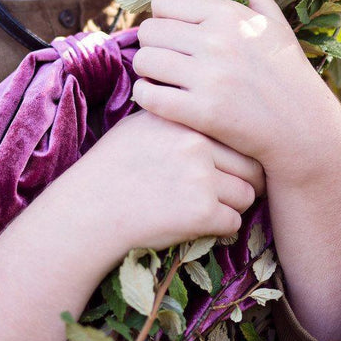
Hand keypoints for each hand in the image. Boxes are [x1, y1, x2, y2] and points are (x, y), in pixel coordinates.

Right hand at [55, 108, 265, 256]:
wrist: (89, 211)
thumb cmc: (111, 169)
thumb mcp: (139, 126)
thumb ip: (174, 117)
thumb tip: (201, 111)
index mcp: (183, 120)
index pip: (236, 134)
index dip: (237, 154)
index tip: (231, 167)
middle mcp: (195, 143)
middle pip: (250, 165)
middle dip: (244, 182)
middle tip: (230, 192)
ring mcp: (201, 178)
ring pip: (246, 195)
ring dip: (233, 206)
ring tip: (208, 209)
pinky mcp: (201, 212)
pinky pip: (233, 222)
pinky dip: (220, 228)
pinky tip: (197, 225)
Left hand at [129, 0, 340, 183]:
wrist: (306, 129)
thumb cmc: (286, 69)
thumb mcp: (270, 17)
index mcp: (229, 14)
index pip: (163, 1)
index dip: (164, 18)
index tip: (176, 34)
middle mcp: (217, 41)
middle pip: (149, 30)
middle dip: (155, 44)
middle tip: (169, 58)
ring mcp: (210, 78)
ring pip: (144, 61)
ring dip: (148, 71)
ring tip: (164, 78)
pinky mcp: (203, 113)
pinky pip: (148, 96)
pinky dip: (147, 98)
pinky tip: (161, 99)